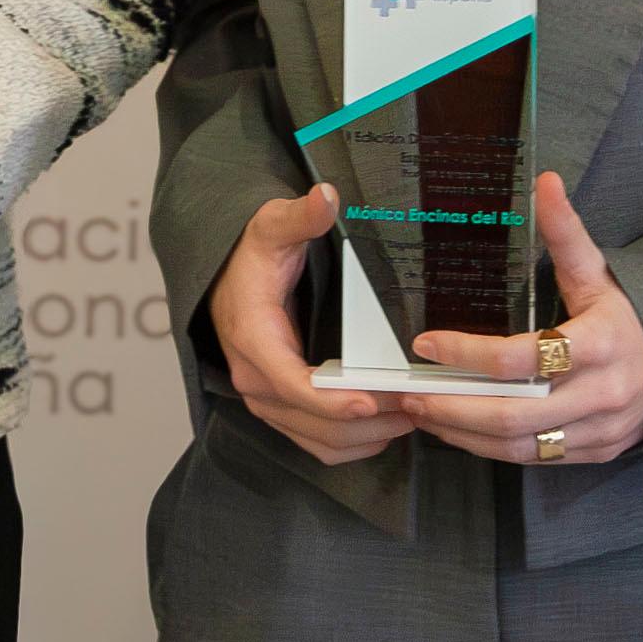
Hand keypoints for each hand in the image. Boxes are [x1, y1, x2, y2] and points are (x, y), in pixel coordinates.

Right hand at [203, 183, 413, 471]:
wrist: (225, 278)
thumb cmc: (252, 256)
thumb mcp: (272, 227)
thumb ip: (300, 216)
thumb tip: (325, 197)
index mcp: (253, 338)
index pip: (292, 383)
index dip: (333, 400)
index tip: (373, 402)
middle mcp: (254, 379)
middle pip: (313, 420)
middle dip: (367, 421)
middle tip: (417, 404)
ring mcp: (265, 400)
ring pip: (319, 440)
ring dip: (366, 437)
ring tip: (411, 416)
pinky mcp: (278, 410)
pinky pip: (315, 443)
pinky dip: (352, 444)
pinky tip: (385, 428)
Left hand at [395, 173, 642, 471]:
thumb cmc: (627, 319)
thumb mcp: (600, 275)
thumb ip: (567, 234)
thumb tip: (545, 181)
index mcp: (600, 344)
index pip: (522, 357)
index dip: (468, 353)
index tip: (426, 342)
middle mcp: (601, 393)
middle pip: (513, 412)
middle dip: (453, 407)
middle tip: (410, 394)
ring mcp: (598, 430)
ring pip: (519, 444)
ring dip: (464, 433)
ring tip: (424, 412)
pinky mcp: (594, 453)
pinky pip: (533, 458)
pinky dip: (489, 448)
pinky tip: (459, 431)